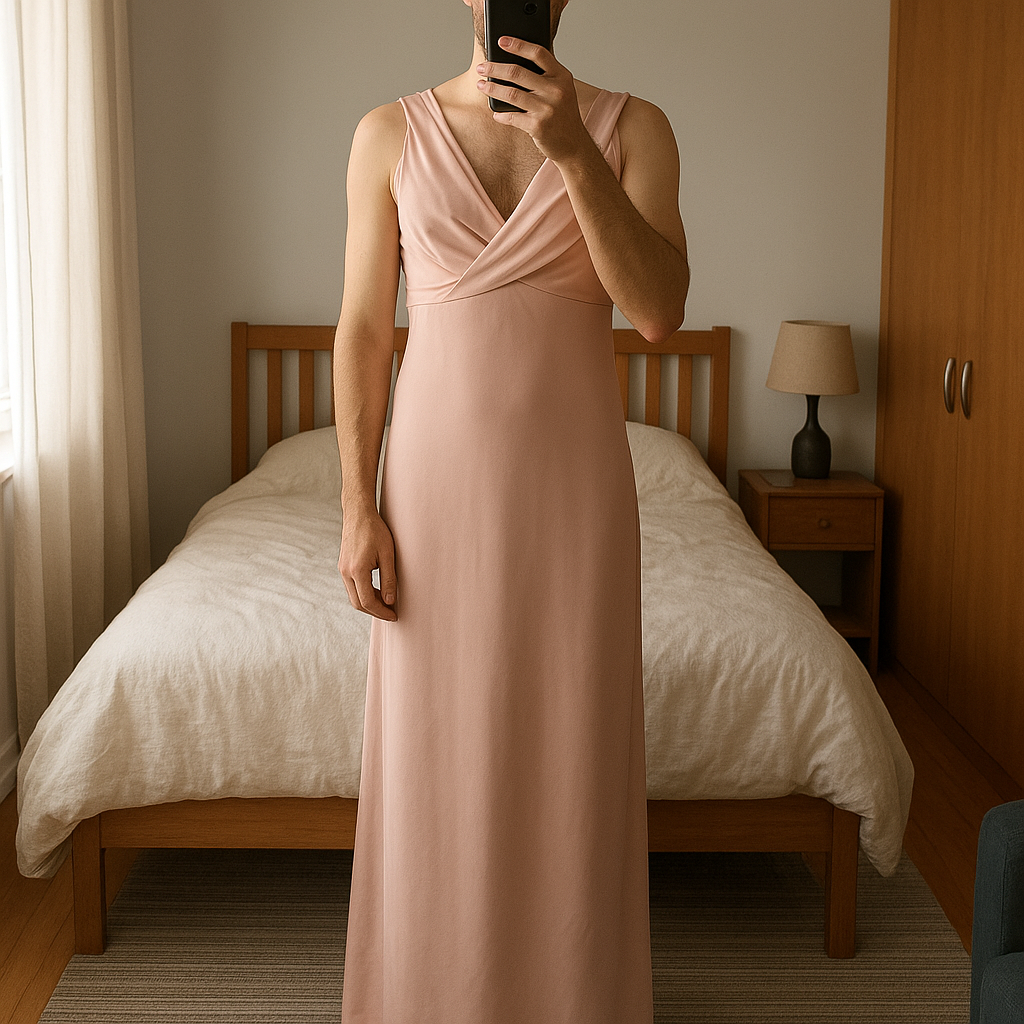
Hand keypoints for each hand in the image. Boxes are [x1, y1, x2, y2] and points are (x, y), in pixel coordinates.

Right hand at [339, 507, 397, 620]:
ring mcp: (342, 569)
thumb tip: (389, 601)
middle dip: (375, 611)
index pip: (368, 601)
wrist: (358, 513)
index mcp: (357, 570)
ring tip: (386, 604)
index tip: (394, 615)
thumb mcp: (388, 554)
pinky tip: (377, 592)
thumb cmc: (375, 530)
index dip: (381, 612)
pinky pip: (352, 587)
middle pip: (358, 603)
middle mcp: (346, 572)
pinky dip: (364, 594)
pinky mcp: (343, 566)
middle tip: (391, 613)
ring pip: (353, 596)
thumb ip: (389, 579)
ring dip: (369, 603)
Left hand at [475, 37, 593, 163]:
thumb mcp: (562, 90)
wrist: (573, 145)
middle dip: (495, 68)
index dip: (518, 45)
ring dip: (492, 89)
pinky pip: (512, 117)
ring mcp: (547, 109)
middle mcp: (556, 91)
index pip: (538, 53)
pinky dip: (501, 114)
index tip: (501, 41)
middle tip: (482, 67)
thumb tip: (513, 62)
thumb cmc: (563, 115)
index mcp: (562, 76)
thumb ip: (546, 76)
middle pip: (518, 73)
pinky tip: (495, 113)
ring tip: (481, 85)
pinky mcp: (538, 127)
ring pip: (511, 94)